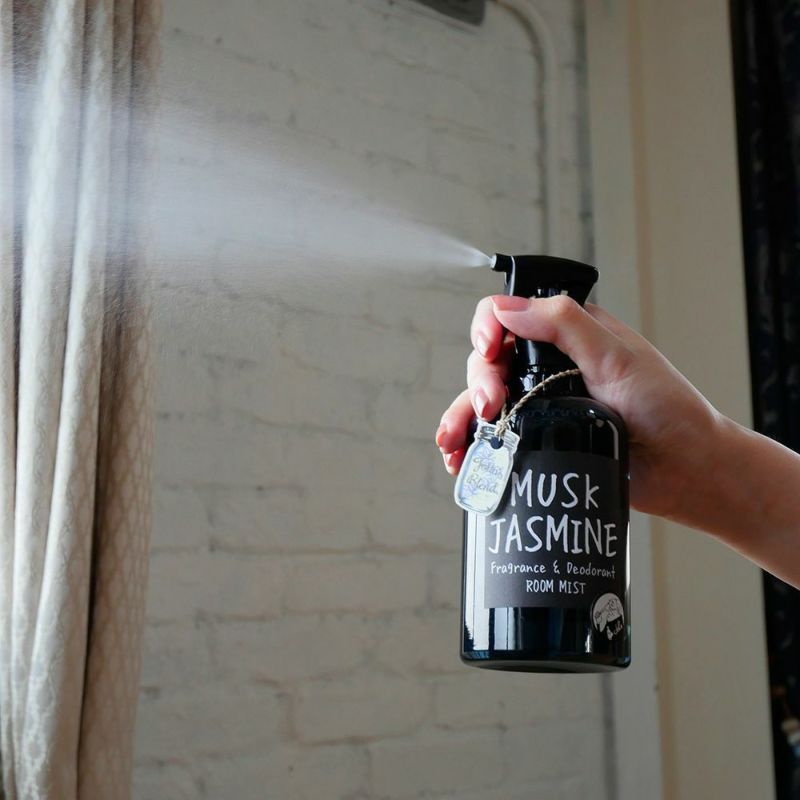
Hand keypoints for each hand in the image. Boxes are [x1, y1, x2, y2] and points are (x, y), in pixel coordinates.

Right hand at [435, 294, 720, 518]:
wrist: (687, 471)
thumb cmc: (668, 409)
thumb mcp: (618, 356)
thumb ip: (564, 324)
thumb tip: (507, 308)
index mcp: (567, 336)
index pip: (509, 317)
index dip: (489, 328)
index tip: (491, 349)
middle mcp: (550, 368)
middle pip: (489, 362)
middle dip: (479, 382)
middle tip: (490, 406)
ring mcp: (542, 407)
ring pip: (483, 403)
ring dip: (462, 418)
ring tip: (458, 443)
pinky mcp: (540, 442)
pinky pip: (495, 440)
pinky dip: (473, 448)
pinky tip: (462, 459)